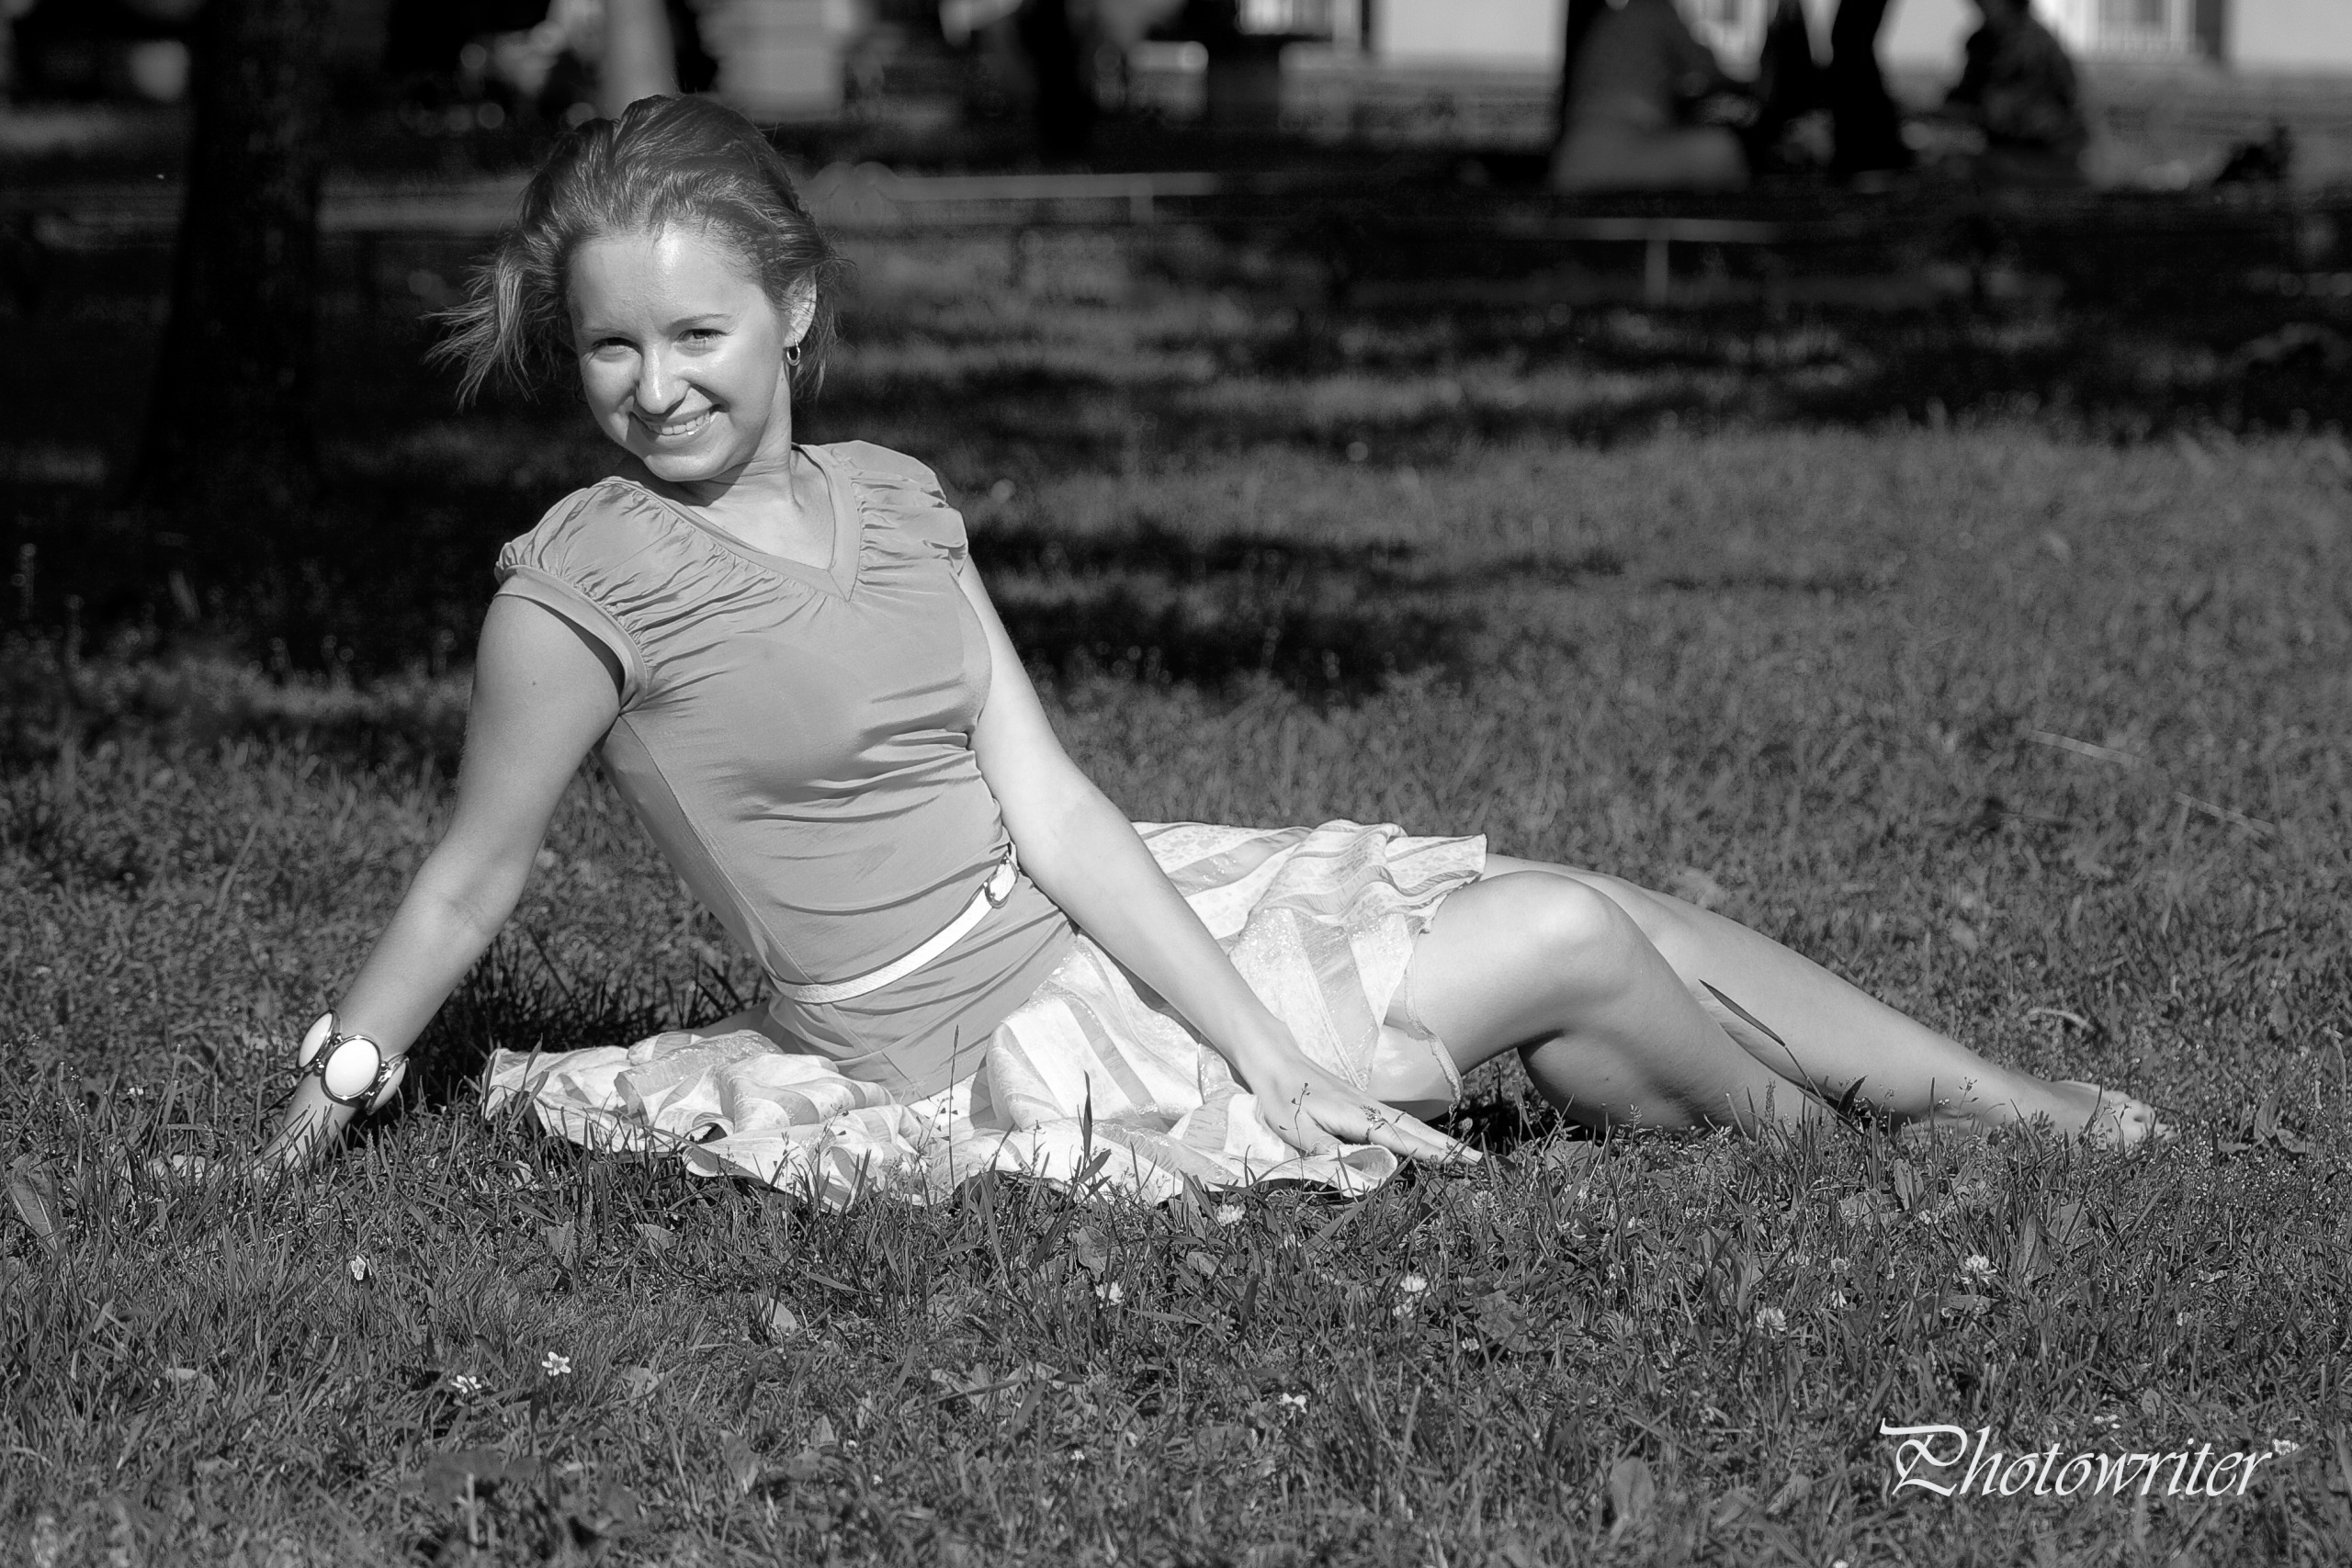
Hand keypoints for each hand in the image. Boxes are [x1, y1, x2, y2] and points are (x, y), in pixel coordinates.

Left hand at [1236, 1046, 1478, 1167]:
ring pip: (1412, 1126)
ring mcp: (1369, 1106)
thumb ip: (1326, 1154)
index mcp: (1357, 1116)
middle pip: (1417, 1131)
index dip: (1431, 1154)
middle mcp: (1370, 1109)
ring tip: (1464, 1158)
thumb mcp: (1295, 1130)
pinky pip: (1400, 1124)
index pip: (1402, 1139)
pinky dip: (1420, 1134)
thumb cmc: (1282, 1098)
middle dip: (1448, 1148)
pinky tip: (1428, 1143)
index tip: (1459, 1164)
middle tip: (1478, 1165)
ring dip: (1439, 1141)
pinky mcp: (1363, 1106)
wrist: (1275, 1061)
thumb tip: (1358, 1179)